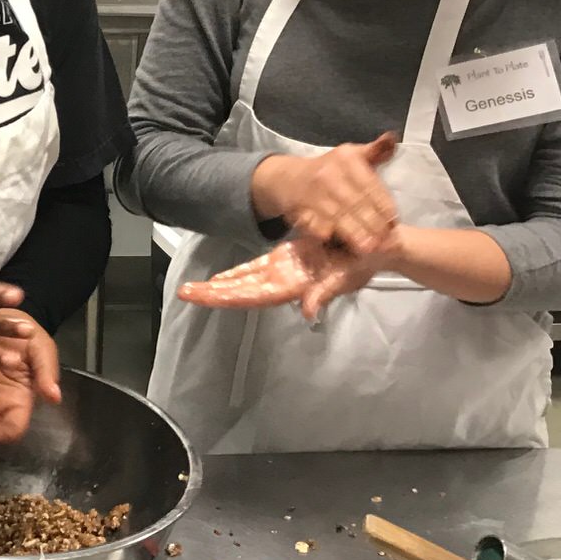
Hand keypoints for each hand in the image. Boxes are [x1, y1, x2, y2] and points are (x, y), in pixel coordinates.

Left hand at [178, 234, 391, 320]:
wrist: (377, 247)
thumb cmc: (364, 262)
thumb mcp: (347, 276)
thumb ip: (325, 293)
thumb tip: (307, 312)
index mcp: (292, 285)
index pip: (251, 295)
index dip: (224, 297)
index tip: (199, 297)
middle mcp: (283, 280)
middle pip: (241, 290)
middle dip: (212, 293)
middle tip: (183, 293)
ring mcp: (284, 270)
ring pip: (245, 281)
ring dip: (220, 285)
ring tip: (193, 288)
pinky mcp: (288, 259)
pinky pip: (257, 268)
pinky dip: (238, 272)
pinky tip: (222, 277)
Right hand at [250, 133, 399, 254]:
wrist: (287, 179)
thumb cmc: (329, 170)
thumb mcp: (352, 155)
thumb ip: (376, 150)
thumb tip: (392, 138)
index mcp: (345, 158)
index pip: (371, 186)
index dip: (385, 207)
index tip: (394, 223)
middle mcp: (328, 174)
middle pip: (357, 204)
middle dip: (374, 225)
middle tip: (387, 242)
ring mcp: (313, 193)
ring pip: (340, 217)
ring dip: (357, 235)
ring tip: (371, 249)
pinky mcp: (300, 211)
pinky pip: (318, 227)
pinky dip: (332, 238)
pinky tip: (345, 248)